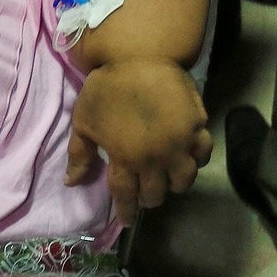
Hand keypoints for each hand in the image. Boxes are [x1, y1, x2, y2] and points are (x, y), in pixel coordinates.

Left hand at [65, 58, 213, 221]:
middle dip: (149, 198)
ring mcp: (179, 142)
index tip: (127, 219)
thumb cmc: (106, 88)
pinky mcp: (197, 125)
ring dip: (175, 185)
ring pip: (184, 179)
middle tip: (145, 194)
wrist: (138, 56)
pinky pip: (204, 152)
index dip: (126, 211)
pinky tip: (190, 158)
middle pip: (156, 192)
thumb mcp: (83, 121)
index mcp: (125, 158)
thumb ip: (80, 154)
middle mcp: (155, 157)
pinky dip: (198, 160)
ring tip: (169, 182)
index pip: (126, 196)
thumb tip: (72, 183)